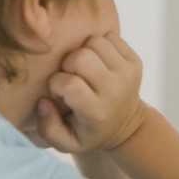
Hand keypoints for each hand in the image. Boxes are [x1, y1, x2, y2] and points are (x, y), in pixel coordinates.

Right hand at [35, 32, 146, 152]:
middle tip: (71, 76)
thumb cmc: (88, 131)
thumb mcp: (66, 142)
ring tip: (83, 68)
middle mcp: (115, 91)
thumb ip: (47, 128)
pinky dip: (98, 45)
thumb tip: (44, 101)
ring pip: (95, 42)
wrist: (127, 125)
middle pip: (81, 58)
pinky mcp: (135, 61)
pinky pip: (110, 37)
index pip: (70, 85)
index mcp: (97, 112)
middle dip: (68, 63)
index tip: (59, 92)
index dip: (57, 84)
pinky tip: (97, 61)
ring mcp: (128, 73)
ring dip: (83, 51)